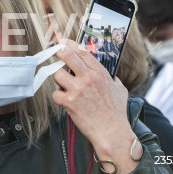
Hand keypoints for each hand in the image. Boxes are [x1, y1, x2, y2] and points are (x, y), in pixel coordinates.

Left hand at [52, 40, 137, 173]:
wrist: (112, 132)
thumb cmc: (116, 113)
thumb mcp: (119, 89)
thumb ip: (112, 79)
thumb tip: (109, 75)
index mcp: (100, 73)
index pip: (81, 52)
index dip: (69, 44)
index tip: (62, 41)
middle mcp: (88, 78)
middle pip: (67, 56)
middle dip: (57, 51)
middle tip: (52, 51)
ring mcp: (77, 89)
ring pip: (57, 74)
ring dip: (58, 79)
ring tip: (64, 85)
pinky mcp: (69, 102)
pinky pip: (55, 94)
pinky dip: (58, 97)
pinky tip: (65, 101)